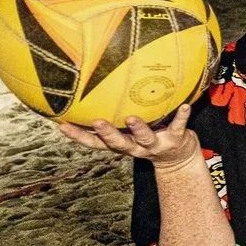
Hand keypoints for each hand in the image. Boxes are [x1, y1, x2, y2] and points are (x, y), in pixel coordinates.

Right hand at [59, 103, 198, 167]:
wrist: (179, 158)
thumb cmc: (148, 137)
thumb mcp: (129, 130)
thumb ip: (115, 114)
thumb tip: (93, 87)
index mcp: (121, 143)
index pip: (95, 142)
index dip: (78, 136)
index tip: (61, 126)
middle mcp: (135, 146)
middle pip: (117, 143)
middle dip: (106, 134)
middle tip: (96, 122)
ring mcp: (155, 144)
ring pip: (144, 138)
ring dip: (138, 129)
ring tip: (131, 119)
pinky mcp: (176, 139)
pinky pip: (178, 126)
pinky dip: (181, 116)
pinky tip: (185, 105)